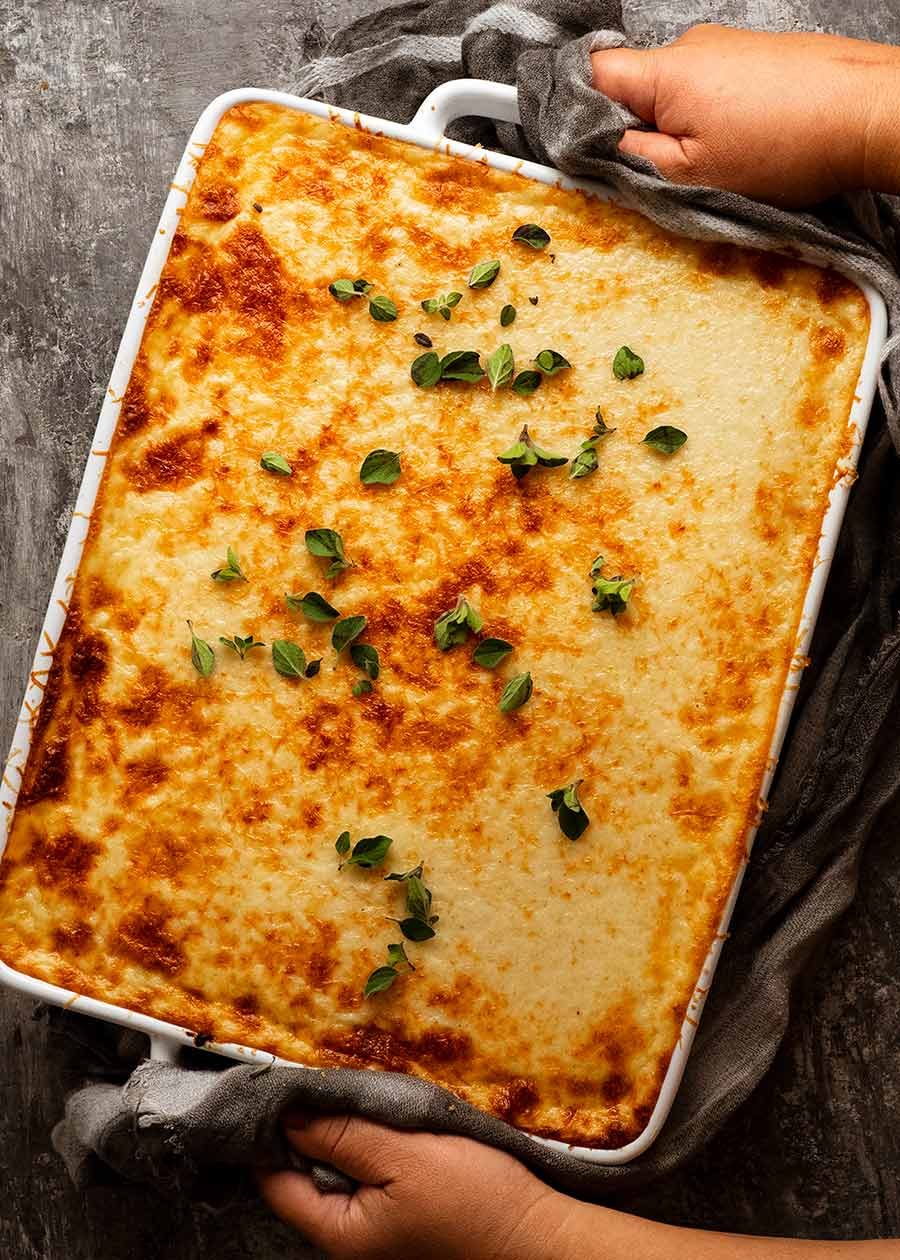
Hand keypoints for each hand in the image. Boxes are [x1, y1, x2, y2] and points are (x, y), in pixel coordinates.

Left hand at [257, 1112, 580, 1259]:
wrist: (536, 1235)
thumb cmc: (473, 1197)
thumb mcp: (404, 1155)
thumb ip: (343, 1137)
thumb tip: (288, 1117)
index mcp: (339, 1236)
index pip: (276, 1182)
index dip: (271, 1133)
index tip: (282, 1087)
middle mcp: (348, 1244)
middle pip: (302, 1179)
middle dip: (308, 1130)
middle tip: (322, 1082)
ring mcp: (375, 1237)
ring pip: (335, 1178)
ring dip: (340, 1138)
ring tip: (351, 1098)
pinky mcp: (400, 1224)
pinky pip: (364, 1182)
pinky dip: (364, 1151)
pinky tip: (379, 1126)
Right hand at [592, 24, 899, 205]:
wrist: (868, 114)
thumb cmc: (787, 146)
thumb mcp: (694, 175)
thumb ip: (633, 160)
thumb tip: (593, 150)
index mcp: (665, 73)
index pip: (591, 75)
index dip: (574, 111)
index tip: (576, 143)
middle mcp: (691, 47)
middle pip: (633, 89)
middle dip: (638, 132)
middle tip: (665, 173)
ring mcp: (724, 47)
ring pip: (674, 94)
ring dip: (682, 130)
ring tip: (720, 161)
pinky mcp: (752, 57)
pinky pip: (711, 90)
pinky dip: (714, 120)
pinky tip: (745, 143)